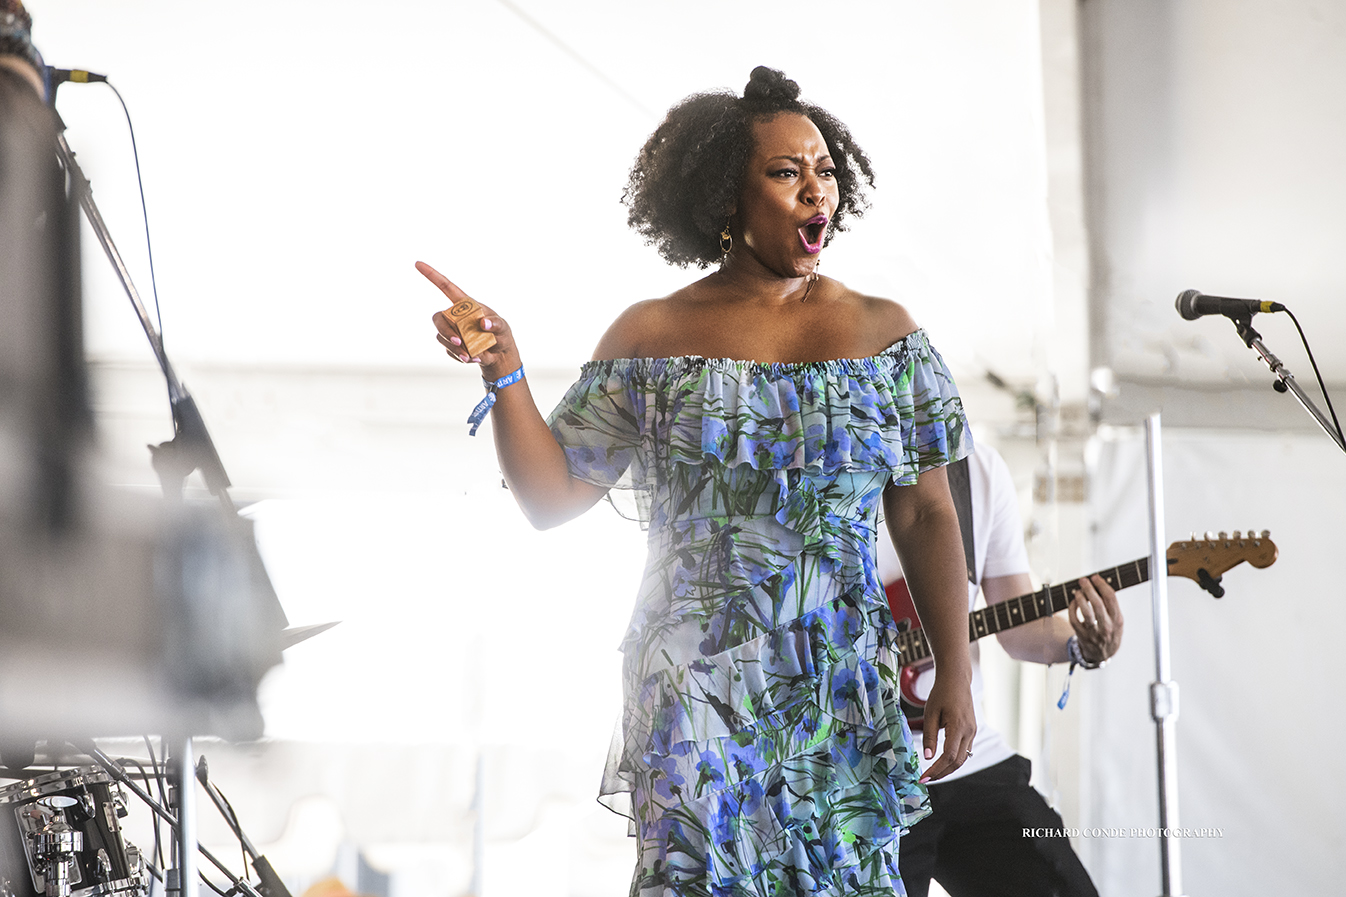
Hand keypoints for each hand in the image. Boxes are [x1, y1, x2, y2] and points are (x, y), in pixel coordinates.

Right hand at [417, 261, 519, 378]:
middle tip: (458, 342)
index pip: (446, 287)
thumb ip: (495, 323)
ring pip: (441, 336)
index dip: (432, 275)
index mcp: (465, 304)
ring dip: (454, 347)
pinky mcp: (451, 345)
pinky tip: (473, 357)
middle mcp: (455, 316)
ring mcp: (452, 331)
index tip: (418, 263)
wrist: (500, 356)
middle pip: (438, 318)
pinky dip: (460, 356)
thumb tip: (484, 323)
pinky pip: (449, 350)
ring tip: (470, 355)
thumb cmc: (501, 335)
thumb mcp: (503, 327)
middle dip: (445, 330)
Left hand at [917, 670, 975, 782]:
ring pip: (963, 758)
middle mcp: (969, 731)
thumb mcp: (930, 713)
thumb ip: (929, 736)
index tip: (924, 777)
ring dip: (948, 769)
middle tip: (926, 779)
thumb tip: (928, 758)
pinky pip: (965, 751)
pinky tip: (941, 762)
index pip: (949, 756)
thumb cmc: (941, 693)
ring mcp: (973, 732)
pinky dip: (954, 760)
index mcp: (958, 726)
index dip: (936, 770)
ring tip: (932, 774)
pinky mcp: (972, 731)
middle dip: (942, 773)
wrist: (956, 679)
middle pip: (958, 762)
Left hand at [1068, 574, 1123, 663]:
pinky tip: (1073, 602)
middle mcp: (1107, 626)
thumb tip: (1099, 585)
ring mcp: (1094, 632)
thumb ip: (1111, 606)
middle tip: (1083, 580)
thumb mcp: (1117, 621)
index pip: (1111, 598)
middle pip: (1097, 604)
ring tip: (1077, 591)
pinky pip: (1074, 619)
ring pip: (1085, 612)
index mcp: (1117, 620)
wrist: (1102, 655)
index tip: (1095, 578)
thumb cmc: (1109, 633)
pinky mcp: (1082, 635)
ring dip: (1080, 598)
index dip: (1102, 585)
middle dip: (1089, 589)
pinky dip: (1072, 608)